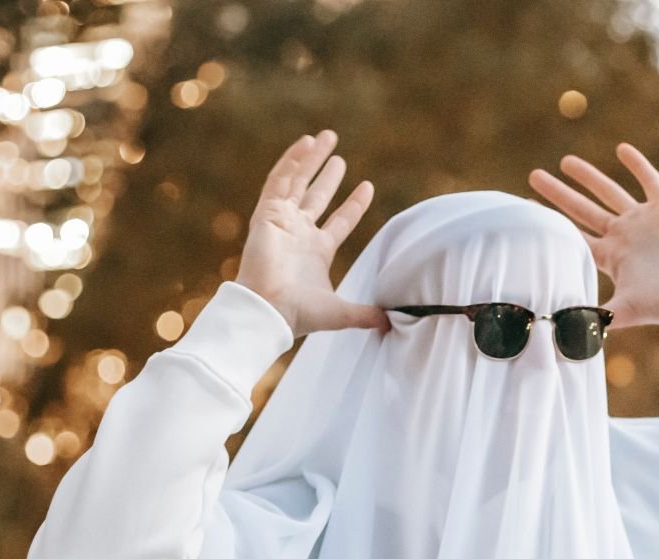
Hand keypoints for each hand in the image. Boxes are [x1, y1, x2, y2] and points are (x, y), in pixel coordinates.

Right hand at [235, 131, 388, 337]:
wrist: (268, 311)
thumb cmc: (298, 314)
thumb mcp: (341, 313)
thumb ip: (365, 314)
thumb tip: (391, 322)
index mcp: (317, 251)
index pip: (340, 221)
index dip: (353, 204)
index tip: (367, 186)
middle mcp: (299, 233)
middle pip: (317, 196)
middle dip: (328, 175)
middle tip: (339, 154)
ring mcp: (282, 221)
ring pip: (298, 182)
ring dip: (312, 159)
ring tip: (326, 137)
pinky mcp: (267, 214)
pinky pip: (280, 181)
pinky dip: (292, 161)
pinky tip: (305, 143)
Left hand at [528, 143, 658, 329]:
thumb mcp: (627, 310)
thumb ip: (597, 317)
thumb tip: (562, 330)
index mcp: (611, 257)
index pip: (573, 236)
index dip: (551, 224)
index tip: (527, 211)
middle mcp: (623, 236)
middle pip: (583, 210)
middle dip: (559, 194)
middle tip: (533, 176)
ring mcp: (644, 221)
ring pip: (610, 192)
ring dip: (589, 176)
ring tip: (565, 161)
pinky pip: (649, 181)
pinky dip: (637, 165)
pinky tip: (622, 149)